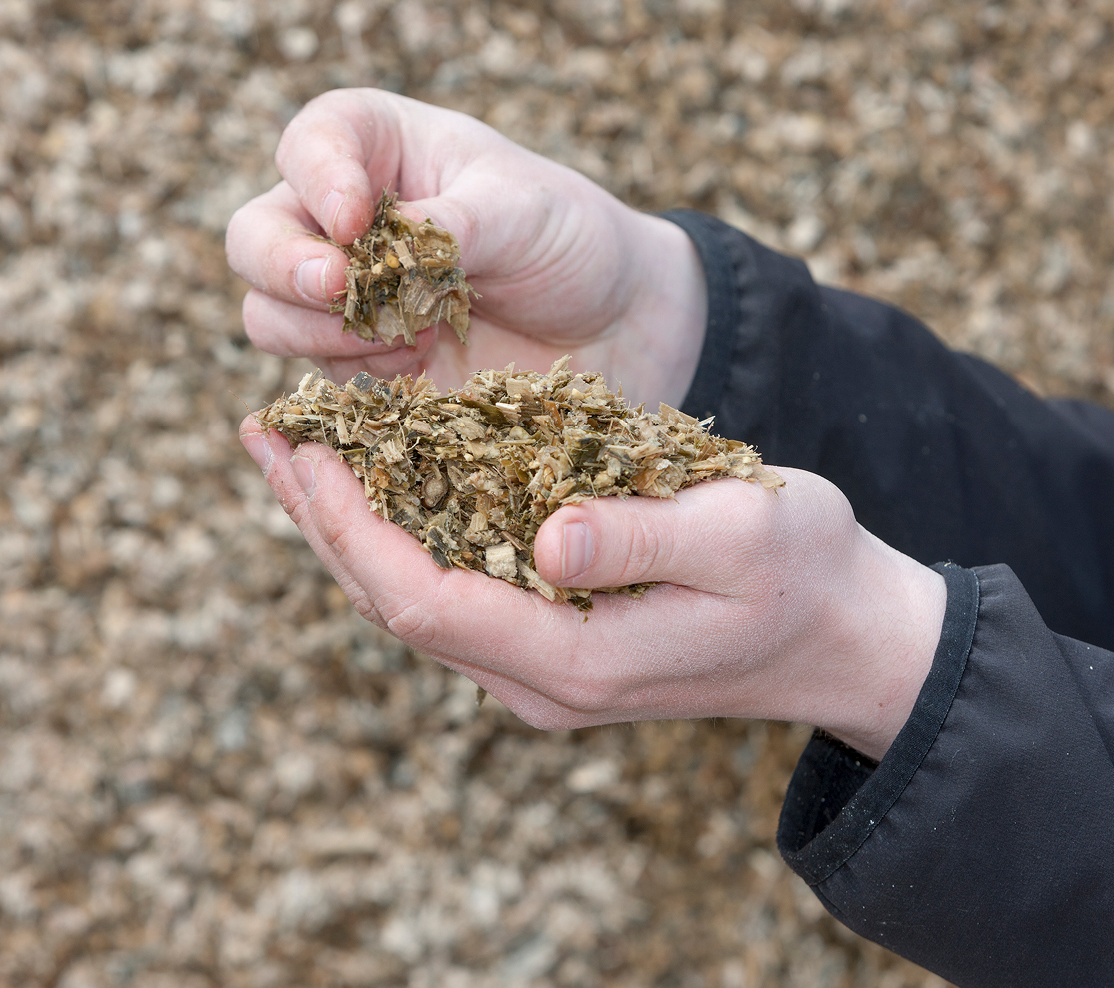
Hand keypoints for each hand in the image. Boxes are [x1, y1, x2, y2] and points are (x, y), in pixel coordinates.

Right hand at [225, 89, 706, 410]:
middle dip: (286, 267)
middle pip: (255, 237)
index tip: (357, 219)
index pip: (311, 143)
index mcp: (380, 149)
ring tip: (406, 333)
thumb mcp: (523, 212)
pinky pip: (317, 376)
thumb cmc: (568, 240)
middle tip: (341, 290)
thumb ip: (449, 224)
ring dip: (322, 332)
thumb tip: (376, 246)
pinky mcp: (360, 364)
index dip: (317, 179)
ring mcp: (346, 298)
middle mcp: (344, 222)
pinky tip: (417, 365)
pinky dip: (356, 376)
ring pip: (268, 314)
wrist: (611, 326)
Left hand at [240, 421, 946, 760]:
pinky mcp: (550, 647)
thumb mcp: (743, 534)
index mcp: (575, 661)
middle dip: (322, 520)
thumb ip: (643, 537)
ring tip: (296, 451)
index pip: (422, 599)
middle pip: (392, 607)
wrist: (845, 640)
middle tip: (268, 433)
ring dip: (347, 529)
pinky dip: (398, 537)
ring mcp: (540, 674)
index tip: (306, 446)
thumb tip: (545, 538)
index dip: (350, 525)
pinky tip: (377, 483)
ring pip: (410, 604)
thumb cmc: (808, 573)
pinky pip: (447, 594)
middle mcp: (538, 681)